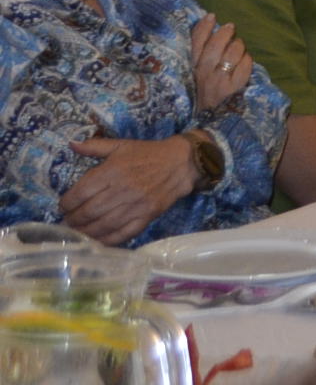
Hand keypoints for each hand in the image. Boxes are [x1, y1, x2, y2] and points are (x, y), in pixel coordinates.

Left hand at [62, 135, 199, 244]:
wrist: (182, 163)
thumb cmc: (148, 153)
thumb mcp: (121, 145)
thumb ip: (95, 146)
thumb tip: (71, 144)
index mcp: (113, 171)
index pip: (80, 192)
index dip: (66, 203)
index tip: (63, 206)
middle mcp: (122, 189)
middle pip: (88, 212)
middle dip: (73, 219)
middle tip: (69, 221)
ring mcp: (135, 205)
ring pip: (102, 225)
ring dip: (86, 232)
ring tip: (79, 232)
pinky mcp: (146, 217)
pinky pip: (122, 234)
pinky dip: (107, 240)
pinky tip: (97, 240)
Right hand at [190, 17, 252, 108]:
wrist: (207, 126)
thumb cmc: (201, 96)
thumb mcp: (193, 77)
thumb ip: (198, 57)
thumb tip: (207, 28)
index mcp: (190, 70)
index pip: (195, 43)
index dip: (203, 27)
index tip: (212, 16)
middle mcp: (203, 74)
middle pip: (216, 44)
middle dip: (226, 32)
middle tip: (230, 28)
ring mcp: (219, 81)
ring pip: (233, 51)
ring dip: (238, 45)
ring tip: (237, 47)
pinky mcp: (234, 88)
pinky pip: (246, 65)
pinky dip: (247, 59)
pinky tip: (245, 60)